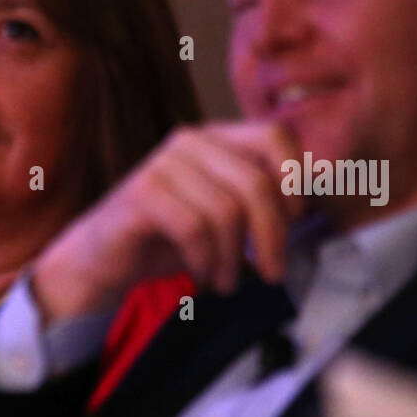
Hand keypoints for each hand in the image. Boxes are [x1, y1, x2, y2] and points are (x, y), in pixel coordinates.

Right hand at [31, 121, 302, 320]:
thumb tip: (315, 192)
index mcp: (214, 138)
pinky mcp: (141, 195)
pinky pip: (194, 229)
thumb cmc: (166, 239)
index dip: (294, 179)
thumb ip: (261, 197)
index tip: (296, 220)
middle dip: (272, 236)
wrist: (100, 260)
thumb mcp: (223, 214)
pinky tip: (203, 275)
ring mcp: (162, 166)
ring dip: (234, 257)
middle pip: (256, 183)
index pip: (275, 136)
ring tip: (227, 280)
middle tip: (273, 273)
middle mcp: (189, 142)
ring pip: (227, 211)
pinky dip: (206, 260)